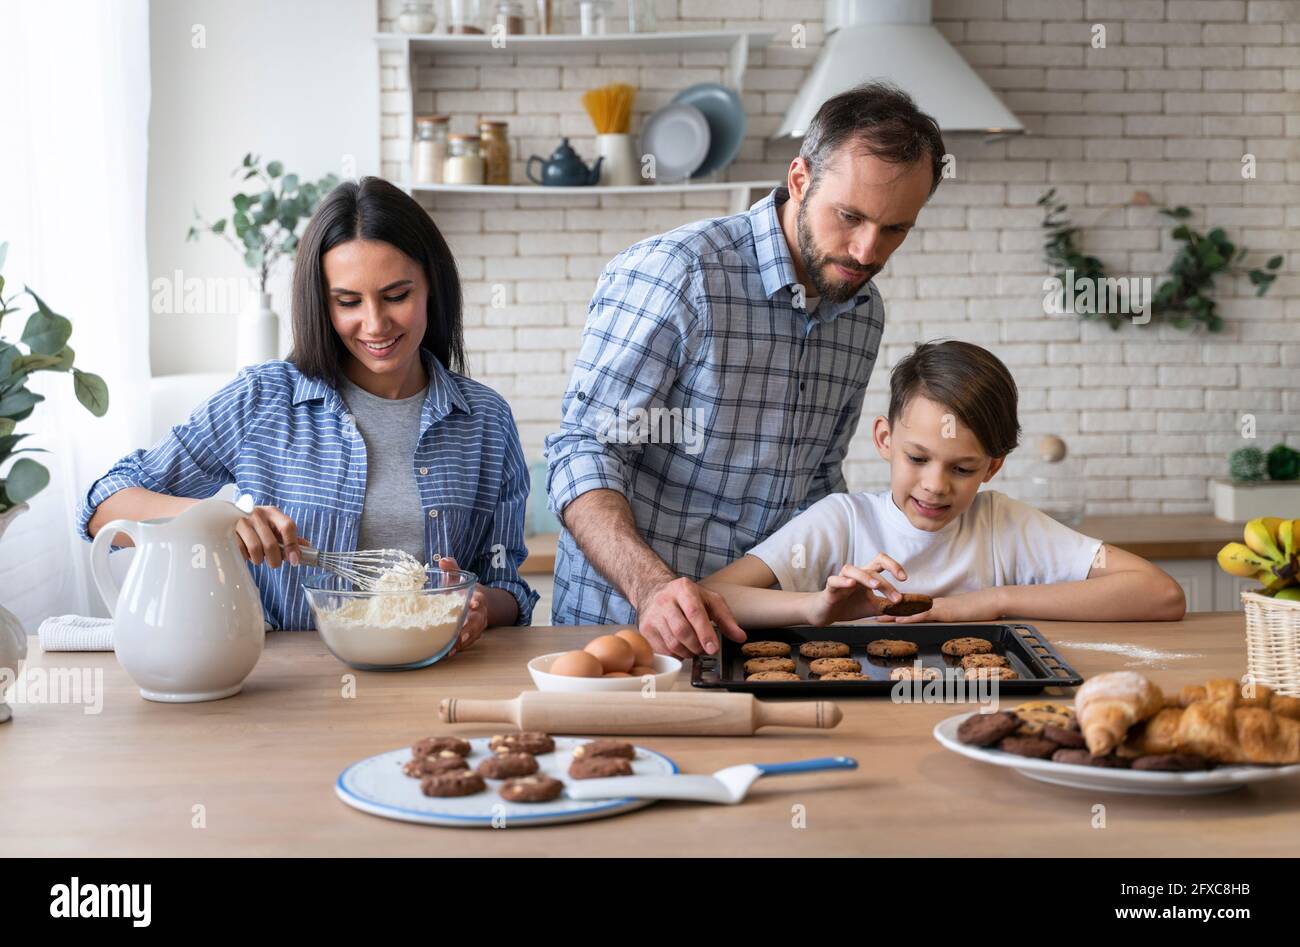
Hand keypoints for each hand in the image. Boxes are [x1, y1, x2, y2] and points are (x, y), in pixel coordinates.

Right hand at [236, 505, 305, 567]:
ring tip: (259, 557)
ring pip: (255, 549)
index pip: (288, 527)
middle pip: (271, 543)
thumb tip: (307, 548)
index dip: (293, 546)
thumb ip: (290, 537)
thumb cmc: (258, 524)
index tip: (294, 560)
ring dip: (259, 560)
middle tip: (274, 563)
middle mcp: (258, 514)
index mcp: (273, 512)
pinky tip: (247, 553)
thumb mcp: (275, 526)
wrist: (230, 515)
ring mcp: (242, 522)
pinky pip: (241, 551)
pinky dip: (246, 557)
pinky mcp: (229, 531)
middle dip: (275, 560)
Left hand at [440, 557, 485, 654]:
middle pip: (477, 621)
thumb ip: (452, 569)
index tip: (473, 603)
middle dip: (470, 628)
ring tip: (452, 648)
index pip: (479, 599)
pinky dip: (460, 648)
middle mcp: (480, 613)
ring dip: (463, 642)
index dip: (477, 601)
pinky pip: (468, 643)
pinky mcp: (472, 635)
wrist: (476, 604)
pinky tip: (449, 653)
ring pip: (473, 635)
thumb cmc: (463, 591)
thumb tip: (442, 560)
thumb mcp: (459, 578)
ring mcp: (477, 626)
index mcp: (477, 598)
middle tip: (461, 634)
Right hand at [634, 575, 746, 658]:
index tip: (713, 648)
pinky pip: (662, 650)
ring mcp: (652, 615)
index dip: (705, 633)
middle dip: (697, 646)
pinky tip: (681, 648)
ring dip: (687, 652)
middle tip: (705, 649)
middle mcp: (665, 601)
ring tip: (694, 648)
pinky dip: (675, 655)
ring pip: (672, 643)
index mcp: (683, 589)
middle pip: (682, 631)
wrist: (655, 591)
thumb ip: (726, 618)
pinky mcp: (645, 629)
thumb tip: (740, 637)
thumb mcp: (709, 601)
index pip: (694, 613)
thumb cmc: (686, 598)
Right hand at [805, 554, 907, 624]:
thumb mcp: (873, 607)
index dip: (894, 566)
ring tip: (876, 586)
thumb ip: (889, 606)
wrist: (826, 613)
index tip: (904, 579)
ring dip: (866, 577)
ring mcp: (842, 580)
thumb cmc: (850, 606)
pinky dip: (842, 581)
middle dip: (887, 582)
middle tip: (897, 598)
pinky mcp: (830, 589)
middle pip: (871, 566)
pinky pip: (834, 580)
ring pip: (852, 570)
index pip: (881, 563)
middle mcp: (855, 574)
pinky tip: (851, 584)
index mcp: (867, 576)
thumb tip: (909, 608)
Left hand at [876, 589, 1002, 624]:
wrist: (990, 601)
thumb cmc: (977, 609)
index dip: (897, 610)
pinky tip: (899, 621)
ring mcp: (936, 606)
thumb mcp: (958, 615)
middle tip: (872, 615)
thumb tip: (939, 623)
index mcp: (934, 605)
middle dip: (889, 611)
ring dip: (893, 614)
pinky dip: (909, 617)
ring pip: (910, 610)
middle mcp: (932, 604)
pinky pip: (922, 614)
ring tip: (878, 618)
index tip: (883, 614)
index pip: (912, 607)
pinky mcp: (942, 611)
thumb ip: (946, 617)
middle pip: (906, 607)